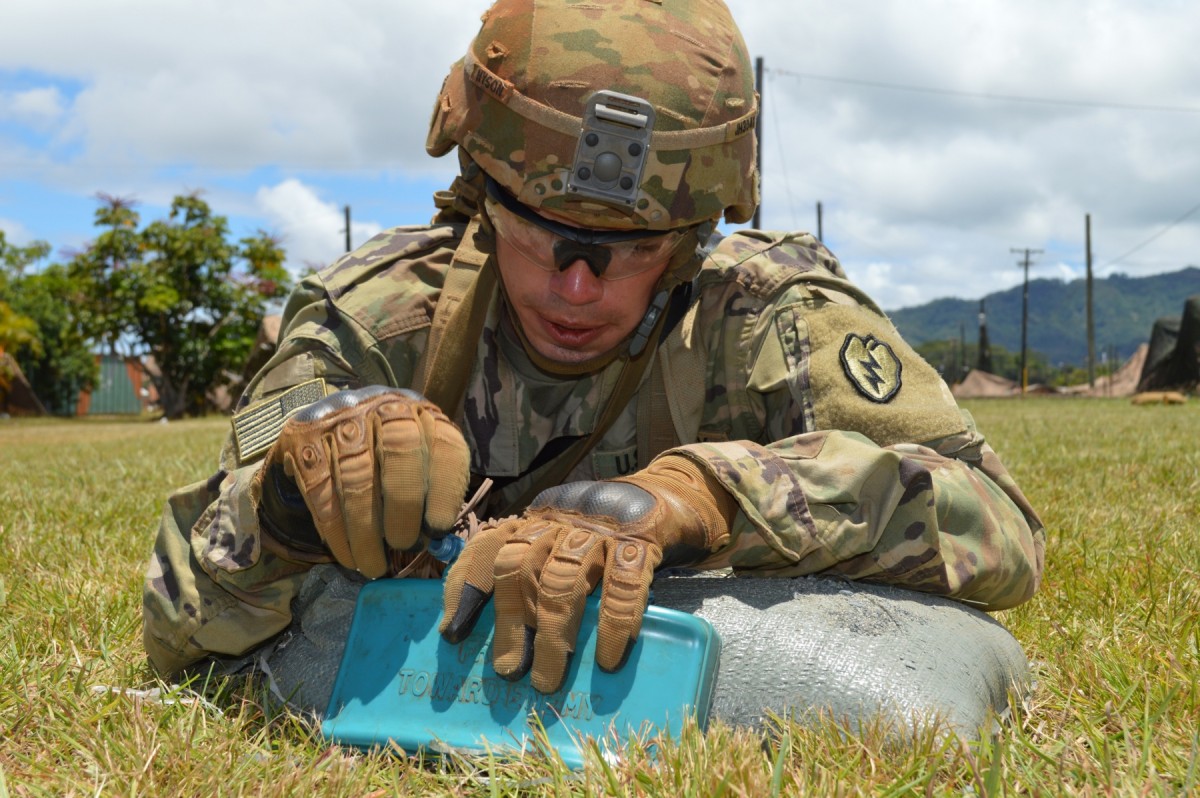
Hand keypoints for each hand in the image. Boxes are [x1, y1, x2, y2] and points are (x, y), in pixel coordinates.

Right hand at [259, 385, 469, 577]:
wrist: (327, 424)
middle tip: (403, 545)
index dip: (445, 489)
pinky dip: (335, 530)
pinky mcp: (303, 439)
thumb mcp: (416, 460)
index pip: (445, 445)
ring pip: (356, 477)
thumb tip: (435, 539)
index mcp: (422, 414)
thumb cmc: (382, 453)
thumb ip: (430, 491)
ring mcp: (339, 419)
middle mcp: (382, 407)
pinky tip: (347, 554)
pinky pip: (320, 491)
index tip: (439, 528)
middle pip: (400, 451)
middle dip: (404, 506)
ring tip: (374, 564)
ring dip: (366, 530)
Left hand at [440, 454, 735, 692]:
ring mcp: (603, 527)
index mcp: (538, 520)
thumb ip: (538, 570)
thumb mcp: (567, 540)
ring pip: (566, 578)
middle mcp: (563, 518)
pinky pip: (624, 582)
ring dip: (554, 633)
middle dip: (512, 622)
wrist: (674, 491)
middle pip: (522, 566)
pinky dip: (614, 622)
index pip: (489, 546)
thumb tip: (504, 637)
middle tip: (509, 670)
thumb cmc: (612, 533)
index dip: (466, 587)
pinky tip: (607, 657)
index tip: (453, 634)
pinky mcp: (643, 538)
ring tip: (549, 678)